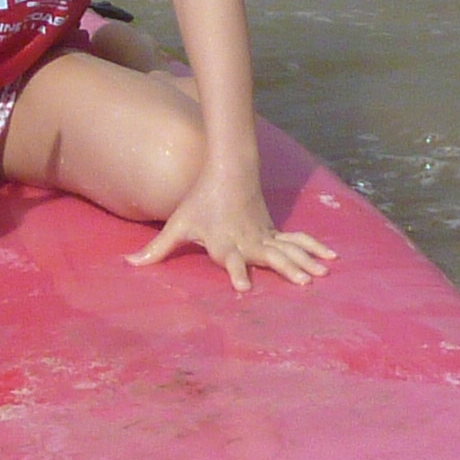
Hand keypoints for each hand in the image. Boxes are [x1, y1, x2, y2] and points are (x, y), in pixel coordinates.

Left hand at [130, 149, 336, 293]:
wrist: (228, 171)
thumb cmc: (200, 201)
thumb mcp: (177, 224)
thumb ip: (156, 249)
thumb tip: (127, 264)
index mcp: (224, 243)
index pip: (230, 260)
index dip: (236, 273)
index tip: (242, 288)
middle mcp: (247, 241)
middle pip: (268, 257)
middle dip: (286, 269)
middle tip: (303, 283)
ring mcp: (264, 235)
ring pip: (288, 249)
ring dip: (305, 261)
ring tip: (322, 275)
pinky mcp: (274, 231)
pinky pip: (297, 242)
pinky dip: (314, 248)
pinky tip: (331, 258)